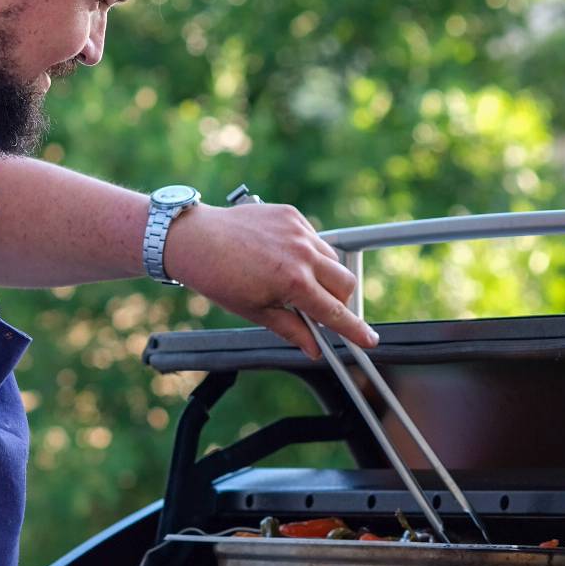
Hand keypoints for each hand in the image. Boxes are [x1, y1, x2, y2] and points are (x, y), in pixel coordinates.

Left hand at [166, 202, 378, 359]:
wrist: (194, 238)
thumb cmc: (218, 277)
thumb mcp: (254, 311)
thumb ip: (290, 329)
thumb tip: (314, 350)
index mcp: (293, 281)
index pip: (335, 312)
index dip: (355, 330)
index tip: (370, 340)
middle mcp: (302, 253)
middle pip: (345, 284)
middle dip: (338, 301)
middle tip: (317, 311)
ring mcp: (298, 230)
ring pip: (332, 260)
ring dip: (324, 276)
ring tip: (293, 282)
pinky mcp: (291, 215)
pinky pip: (315, 238)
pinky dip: (308, 254)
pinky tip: (282, 258)